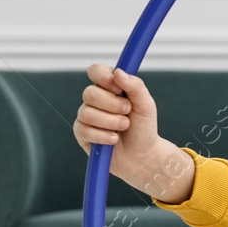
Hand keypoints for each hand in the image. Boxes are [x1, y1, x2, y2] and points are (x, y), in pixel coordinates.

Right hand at [73, 63, 187, 198]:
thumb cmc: (144, 128)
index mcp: (110, 87)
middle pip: (90, 93)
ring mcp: (86, 115)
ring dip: (111, 122)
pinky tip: (114, 139)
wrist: (142, 156)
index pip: (96, 71)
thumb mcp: (146, 105)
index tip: (118, 88)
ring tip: (124, 127)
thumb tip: (119, 72)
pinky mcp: (81, 133)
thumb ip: (135, 86)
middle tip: (128, 112)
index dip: (103, 77)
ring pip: (87, 113)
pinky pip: (84, 130)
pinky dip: (102, 136)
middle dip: (112, 105)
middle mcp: (95, 99)